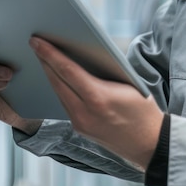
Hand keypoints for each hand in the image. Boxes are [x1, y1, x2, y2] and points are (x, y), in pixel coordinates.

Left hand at [29, 36, 163, 170]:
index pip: (67, 70)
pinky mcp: (80, 129)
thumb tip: (84, 56)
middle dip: (45, 61)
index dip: (50, 53)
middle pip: (57, 81)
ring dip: (51, 75)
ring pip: (59, 93)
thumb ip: (106, 72)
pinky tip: (59, 78)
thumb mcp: (129, 84)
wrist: (150, 144)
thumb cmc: (144, 110)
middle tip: (35, 44)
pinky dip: (61, 89)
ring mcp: (80, 124)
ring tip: (45, 57)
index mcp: (98, 97)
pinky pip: (66, 104)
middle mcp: (84, 112)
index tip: (37, 41)